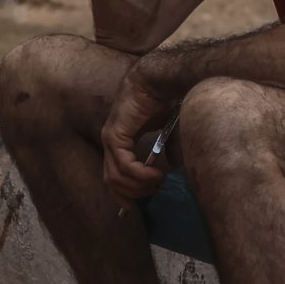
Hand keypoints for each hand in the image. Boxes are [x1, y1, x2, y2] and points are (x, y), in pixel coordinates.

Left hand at [99, 62, 175, 203]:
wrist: (158, 79)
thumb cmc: (163, 99)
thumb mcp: (170, 130)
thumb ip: (170, 148)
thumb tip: (174, 166)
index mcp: (120, 142)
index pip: (113, 175)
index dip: (124, 193)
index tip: (139, 203)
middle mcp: (110, 143)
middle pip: (111, 183)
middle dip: (133, 194)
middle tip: (155, 191)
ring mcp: (110, 140)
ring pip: (115, 178)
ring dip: (138, 186)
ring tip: (158, 182)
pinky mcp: (115, 136)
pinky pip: (124, 165)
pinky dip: (140, 175)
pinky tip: (156, 174)